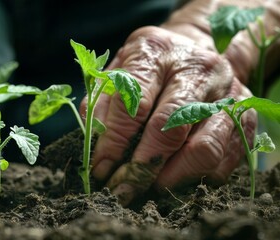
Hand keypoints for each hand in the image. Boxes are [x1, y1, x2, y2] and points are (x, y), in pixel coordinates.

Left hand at [85, 26, 256, 205]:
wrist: (195, 49)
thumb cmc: (146, 66)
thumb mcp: (116, 71)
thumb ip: (101, 105)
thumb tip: (94, 148)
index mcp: (155, 52)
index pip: (134, 103)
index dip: (114, 141)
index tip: (101, 168)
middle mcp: (197, 68)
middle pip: (171, 127)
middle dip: (142, 166)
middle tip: (123, 189)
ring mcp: (227, 91)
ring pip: (204, 148)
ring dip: (172, 177)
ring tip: (149, 188)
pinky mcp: (246, 114)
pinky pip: (225, 159)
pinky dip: (197, 178)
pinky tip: (175, 179)